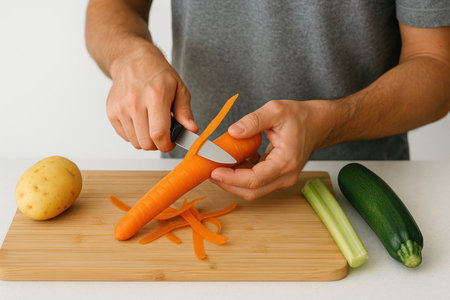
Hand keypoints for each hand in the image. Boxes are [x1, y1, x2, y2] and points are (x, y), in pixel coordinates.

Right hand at [106, 44, 197, 150]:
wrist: (132, 60)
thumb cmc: (157, 73)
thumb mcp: (179, 88)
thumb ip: (185, 112)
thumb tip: (191, 130)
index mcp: (155, 96)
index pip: (159, 134)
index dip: (167, 144)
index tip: (171, 142)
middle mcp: (135, 102)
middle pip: (146, 143)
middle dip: (158, 144)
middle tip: (163, 134)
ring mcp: (120, 108)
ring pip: (135, 142)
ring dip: (146, 140)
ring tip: (151, 125)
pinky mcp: (111, 112)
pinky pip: (125, 136)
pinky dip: (134, 134)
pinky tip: (140, 121)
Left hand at [210, 100, 332, 199]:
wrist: (317, 124)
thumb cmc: (300, 117)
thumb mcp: (275, 110)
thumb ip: (253, 120)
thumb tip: (233, 132)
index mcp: (286, 162)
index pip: (254, 180)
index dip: (231, 179)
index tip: (214, 172)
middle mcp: (285, 176)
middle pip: (251, 191)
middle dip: (228, 183)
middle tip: (209, 170)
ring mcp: (282, 179)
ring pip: (252, 189)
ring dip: (233, 180)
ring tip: (218, 164)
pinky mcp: (277, 177)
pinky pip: (256, 182)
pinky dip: (241, 175)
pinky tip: (234, 160)